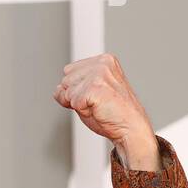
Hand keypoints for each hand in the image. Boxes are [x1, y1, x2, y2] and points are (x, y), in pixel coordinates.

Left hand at [52, 53, 159, 170]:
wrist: (130, 127)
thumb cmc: (112, 113)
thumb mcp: (90, 94)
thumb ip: (74, 87)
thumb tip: (57, 90)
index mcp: (103, 60)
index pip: (69, 71)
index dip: (75, 89)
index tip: (93, 96)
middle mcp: (102, 63)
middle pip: (66, 80)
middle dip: (74, 97)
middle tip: (96, 104)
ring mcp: (99, 74)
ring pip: (68, 91)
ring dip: (78, 104)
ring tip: (97, 106)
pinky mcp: (95, 87)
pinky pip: (73, 102)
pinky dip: (82, 111)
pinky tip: (97, 109)